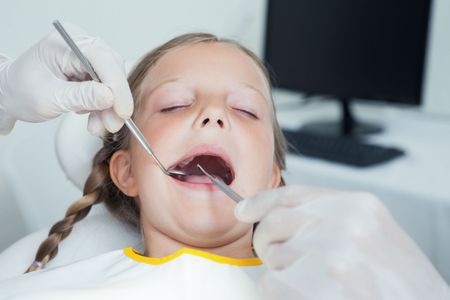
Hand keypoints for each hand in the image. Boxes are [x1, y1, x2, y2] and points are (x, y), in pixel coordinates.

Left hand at [0, 23, 132, 134]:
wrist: (13, 95)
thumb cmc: (22, 91)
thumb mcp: (50, 98)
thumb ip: (81, 96)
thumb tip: (110, 97)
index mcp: (66, 42)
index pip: (102, 59)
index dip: (116, 86)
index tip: (122, 111)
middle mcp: (80, 44)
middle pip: (112, 69)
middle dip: (115, 100)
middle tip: (113, 124)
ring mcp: (87, 57)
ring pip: (112, 81)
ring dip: (110, 107)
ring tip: (99, 125)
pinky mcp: (90, 70)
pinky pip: (107, 88)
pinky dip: (104, 107)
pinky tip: (96, 118)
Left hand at [235, 185, 449, 299]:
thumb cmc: (400, 282)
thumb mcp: (372, 233)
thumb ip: (329, 218)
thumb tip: (273, 214)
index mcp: (358, 206)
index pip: (293, 194)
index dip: (262, 202)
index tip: (244, 210)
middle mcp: (342, 224)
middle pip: (274, 224)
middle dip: (273, 244)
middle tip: (297, 262)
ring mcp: (328, 256)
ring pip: (273, 258)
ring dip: (288, 274)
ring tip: (324, 284)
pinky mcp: (313, 288)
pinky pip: (273, 285)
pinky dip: (286, 293)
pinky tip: (317, 296)